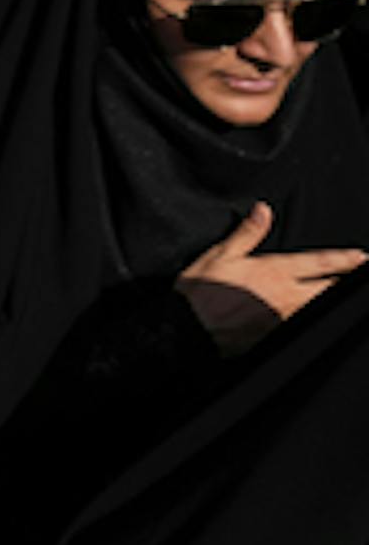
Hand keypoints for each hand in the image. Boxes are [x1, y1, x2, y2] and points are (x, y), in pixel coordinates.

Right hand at [177, 201, 364, 356]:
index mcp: (273, 271)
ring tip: (343, 295)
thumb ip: (247, 233)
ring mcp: (283, 317)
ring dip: (332, 300)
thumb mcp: (220, 254)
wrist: (191, 328)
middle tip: (361, 276)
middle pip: (328, 289)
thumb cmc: (201, 291)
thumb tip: (263, 210)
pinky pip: (302, 323)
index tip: (361, 257)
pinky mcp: (275, 333)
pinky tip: (316, 317)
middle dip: (346, 282)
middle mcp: (285, 295)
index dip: (343, 260)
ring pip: (318, 307)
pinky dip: (312, 317)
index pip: (318, 263)